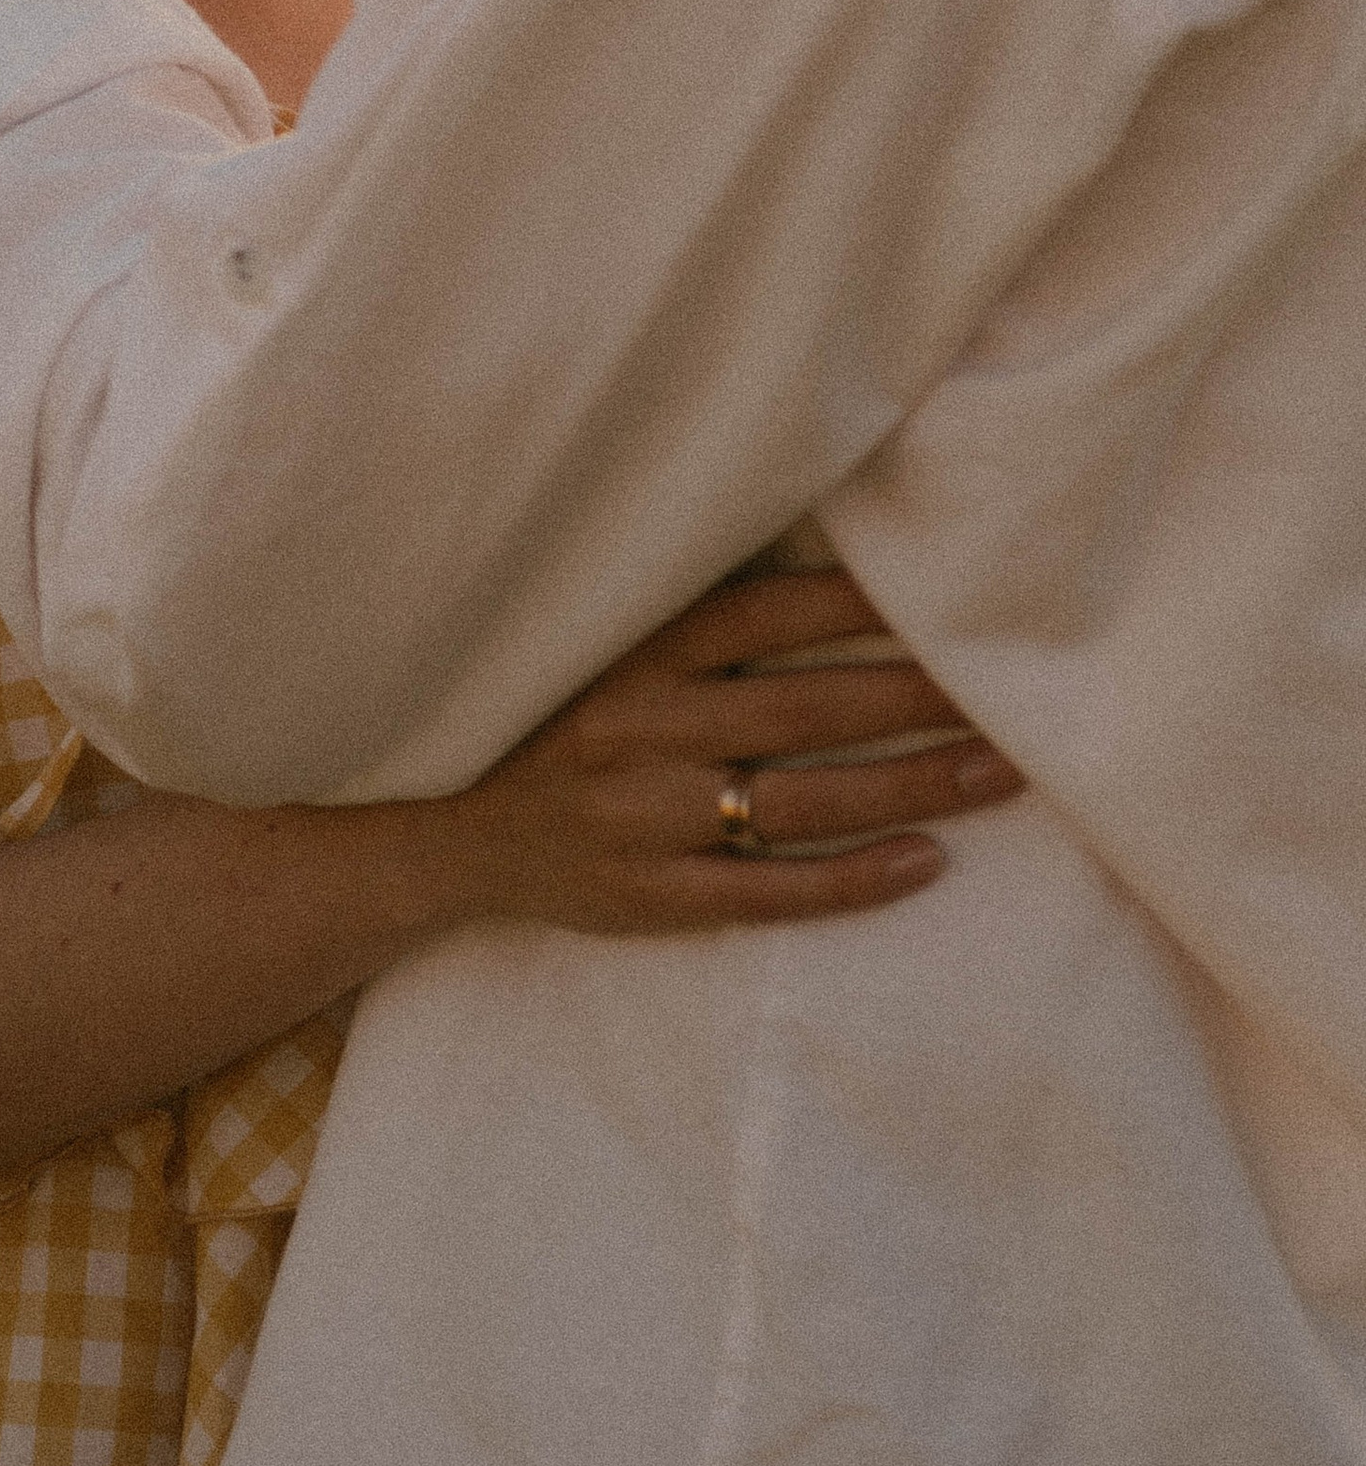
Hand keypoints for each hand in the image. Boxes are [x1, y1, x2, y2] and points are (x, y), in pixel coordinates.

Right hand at [417, 564, 1020, 934]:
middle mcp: (643, 727)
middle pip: (808, 710)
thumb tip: (826, 568)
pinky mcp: (651, 897)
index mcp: (634, 653)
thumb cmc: (555, 721)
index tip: (948, 596)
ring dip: (914, 788)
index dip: (859, 602)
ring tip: (1003, 775)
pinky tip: (928, 864)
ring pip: (805, 802)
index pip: (765, 614)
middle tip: (1015, 696)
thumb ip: (693, 620)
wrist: (450, 832)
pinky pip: (770, 891)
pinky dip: (853, 880)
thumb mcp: (602, 648)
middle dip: (920, 700)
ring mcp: (647, 818)